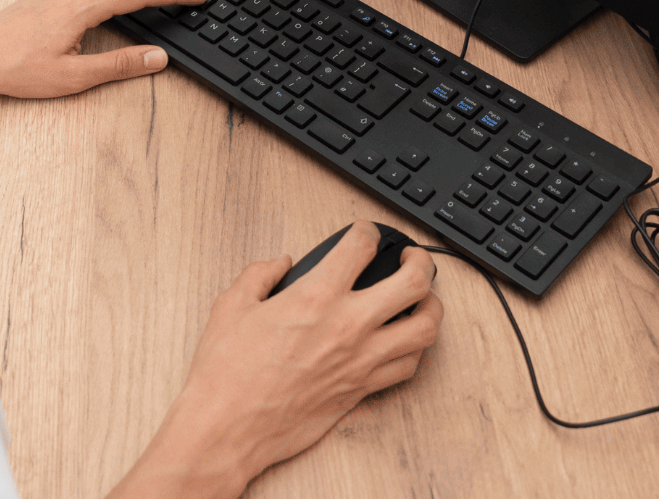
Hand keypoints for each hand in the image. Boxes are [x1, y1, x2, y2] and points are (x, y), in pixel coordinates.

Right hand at [110, 223, 444, 498]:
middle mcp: (348, 326)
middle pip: (413, 284)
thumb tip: (281, 263)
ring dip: (431, 307)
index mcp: (316, 296)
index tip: (365, 233)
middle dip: (420, 261)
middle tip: (413, 257)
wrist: (228, 427)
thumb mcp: (231, 305)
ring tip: (425, 298)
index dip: (367, 231)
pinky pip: (407, 367)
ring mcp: (361, 361)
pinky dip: (415, 349)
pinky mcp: (362, 391)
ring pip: (424, 329)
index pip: (361, 247)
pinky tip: (406, 341)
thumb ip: (260, 274)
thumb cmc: (227, 372)